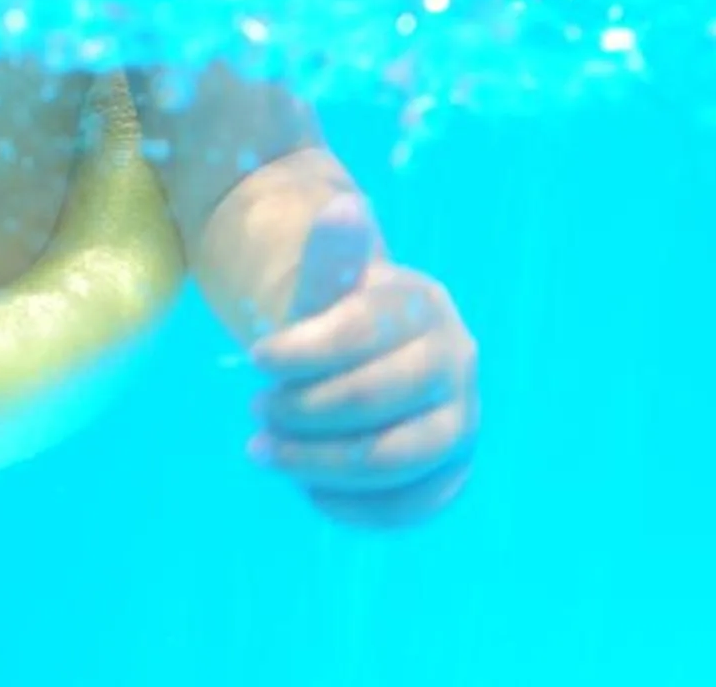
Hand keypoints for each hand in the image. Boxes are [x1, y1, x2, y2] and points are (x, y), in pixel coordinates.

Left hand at [246, 192, 477, 526]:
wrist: (366, 349)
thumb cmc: (335, 312)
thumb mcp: (323, 281)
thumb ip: (329, 256)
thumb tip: (344, 207)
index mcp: (422, 305)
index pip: (359, 333)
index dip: (299, 353)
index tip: (252, 358)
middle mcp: (457, 360)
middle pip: (374, 401)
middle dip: (302, 412)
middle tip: (255, 410)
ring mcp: (463, 417)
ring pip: (396, 458)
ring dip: (319, 463)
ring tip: (264, 452)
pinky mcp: (456, 467)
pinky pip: (419, 504)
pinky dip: (362, 508)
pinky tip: (311, 493)